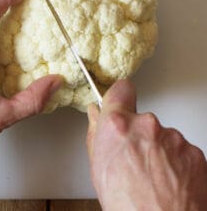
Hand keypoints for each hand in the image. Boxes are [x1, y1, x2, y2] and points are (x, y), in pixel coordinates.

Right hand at [87, 80, 206, 210]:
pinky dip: (175, 160)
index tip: (120, 101)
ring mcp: (172, 137)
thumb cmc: (127, 206)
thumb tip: (95, 114)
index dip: (119, 96)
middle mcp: (146, 124)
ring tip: (152, 174)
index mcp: (117, 125)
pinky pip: (179, 148)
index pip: (121, 89)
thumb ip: (96, 132)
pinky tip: (167, 179)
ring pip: (161, 134)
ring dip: (157, 147)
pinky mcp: (193, 150)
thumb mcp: (97, 167)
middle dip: (137, 131)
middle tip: (134, 156)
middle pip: (141, 117)